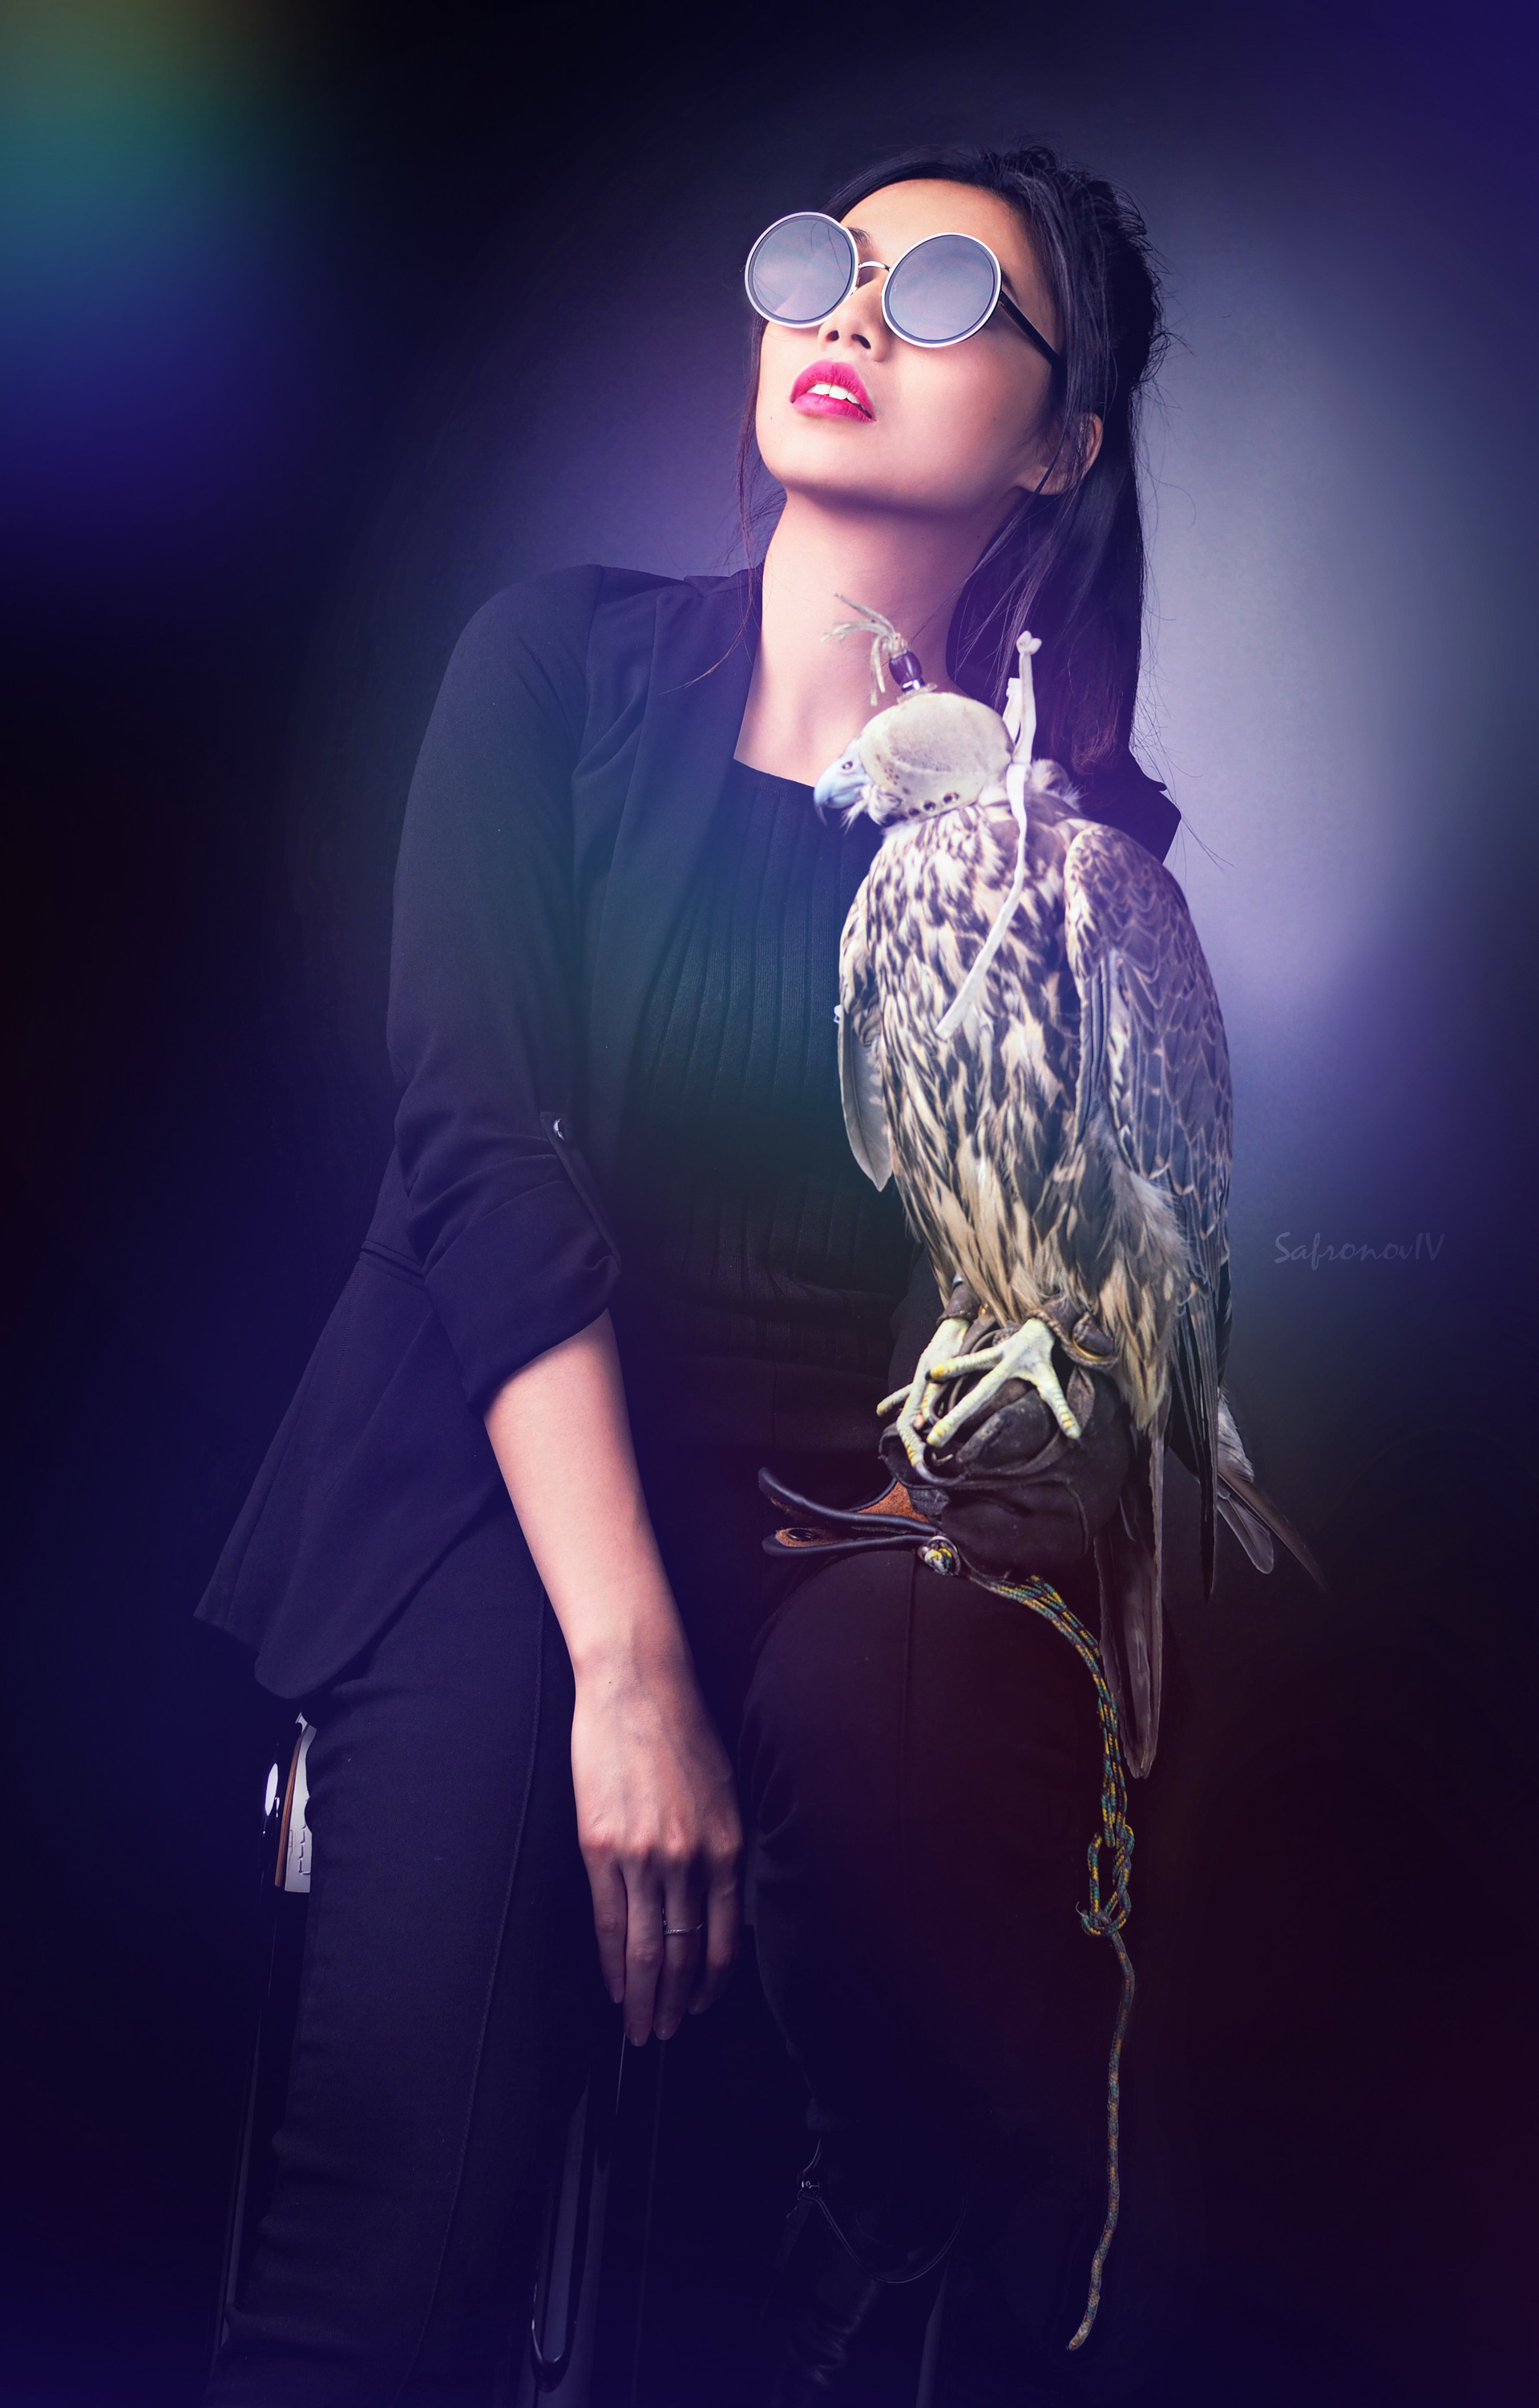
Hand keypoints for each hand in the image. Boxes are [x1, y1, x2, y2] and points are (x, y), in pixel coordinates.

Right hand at [570, 1647, 741, 2044]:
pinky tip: (615, 1985)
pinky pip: (609, 1921)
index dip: (711, 1985)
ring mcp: (643, 1856)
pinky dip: (613, 1962)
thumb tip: (715, 1902)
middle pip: (684, 1955)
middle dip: (675, 2005)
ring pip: (647, 1949)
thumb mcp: (723, 1793)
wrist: (637, 1687)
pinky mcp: (601, 1846)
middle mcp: (689, 1860)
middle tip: (665, 2035)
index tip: (701, 2009)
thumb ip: (720, 1850)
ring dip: (644, 1998)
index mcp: (725, 1847)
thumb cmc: (681, 1732)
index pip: (722, 1940)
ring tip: (640, 2028)